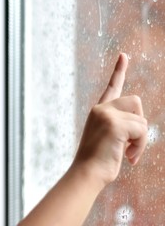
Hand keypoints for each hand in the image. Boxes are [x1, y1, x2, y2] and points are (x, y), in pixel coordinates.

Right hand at [74, 53, 147, 185]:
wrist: (87, 173)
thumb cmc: (98, 161)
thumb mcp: (109, 138)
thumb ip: (120, 125)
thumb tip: (141, 126)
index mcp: (99, 111)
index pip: (112, 87)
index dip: (119, 70)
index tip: (124, 55)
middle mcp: (101, 109)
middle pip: (136, 102)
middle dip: (140, 123)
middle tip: (132, 144)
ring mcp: (106, 115)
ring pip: (141, 119)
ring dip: (140, 140)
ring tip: (129, 154)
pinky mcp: (114, 124)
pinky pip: (141, 130)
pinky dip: (140, 146)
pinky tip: (129, 157)